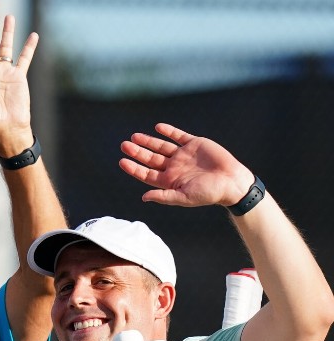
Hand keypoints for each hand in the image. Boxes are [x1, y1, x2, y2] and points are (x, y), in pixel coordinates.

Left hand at [120, 123, 254, 207]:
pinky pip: (178, 136)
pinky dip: (169, 131)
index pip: (146, 173)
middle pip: (150, 158)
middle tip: (124, 145)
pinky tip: (158, 127)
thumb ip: (163, 196)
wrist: (232, 181)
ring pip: (161, 146)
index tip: (122, 161)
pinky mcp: (195, 144)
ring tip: (134, 136)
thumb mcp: (184, 197)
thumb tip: (143, 198)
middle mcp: (174, 167)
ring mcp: (184, 155)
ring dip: (148, 141)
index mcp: (169, 180)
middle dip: (137, 152)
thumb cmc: (209, 193)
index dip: (134, 168)